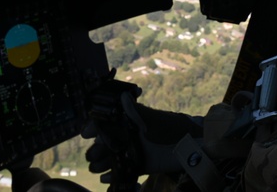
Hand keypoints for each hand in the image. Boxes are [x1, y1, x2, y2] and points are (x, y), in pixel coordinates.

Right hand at [82, 92, 202, 182]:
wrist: (191, 145)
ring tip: (95, 167)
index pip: (107, 123)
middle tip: (92, 155)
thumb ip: (135, 111)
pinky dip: (114, 176)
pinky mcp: (142, 165)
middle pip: (107, 143)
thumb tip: (122, 96)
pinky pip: (124, 171)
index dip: (95, 128)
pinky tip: (105, 179)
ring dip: (102, 163)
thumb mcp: (151, 119)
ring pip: (113, 158)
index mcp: (130, 122)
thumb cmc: (170, 127)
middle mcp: (129, 136)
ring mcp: (135, 151)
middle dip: (97, 149)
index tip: (85, 133)